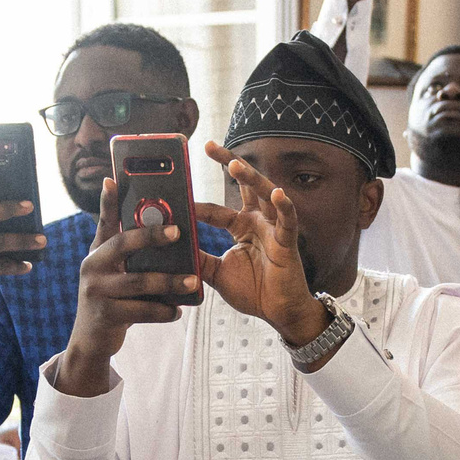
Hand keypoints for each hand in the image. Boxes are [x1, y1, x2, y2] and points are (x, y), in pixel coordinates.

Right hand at [65, 177, 199, 378]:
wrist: (90, 339)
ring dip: (169, 282)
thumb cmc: (110, 296)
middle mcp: (91, 267)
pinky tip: (178, 310)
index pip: (104, 221)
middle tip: (178, 231)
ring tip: (193, 281)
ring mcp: (96, 292)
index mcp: (97, 251)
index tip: (114, 179)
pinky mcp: (106, 316)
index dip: (107, 200)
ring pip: (138, 282)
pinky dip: (163, 311)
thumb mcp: (112, 268)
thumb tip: (155, 219)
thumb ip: (126, 246)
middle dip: (150, 236)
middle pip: (122, 245)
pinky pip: (141, 311)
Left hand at [196, 142, 327, 347]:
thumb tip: (171, 249)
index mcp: (241, 227)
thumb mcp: (216, 273)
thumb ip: (198, 258)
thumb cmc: (253, 291)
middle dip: (229, 164)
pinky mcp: (287, 241)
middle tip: (209, 145)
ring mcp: (274, 229)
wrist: (278, 313)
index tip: (178, 197)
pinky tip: (277, 193)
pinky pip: (287, 219)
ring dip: (251, 179)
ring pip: (264, 195)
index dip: (198, 204)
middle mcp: (258, 221)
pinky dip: (283, 205)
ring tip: (235, 165)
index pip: (216, 209)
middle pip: (244, 186)